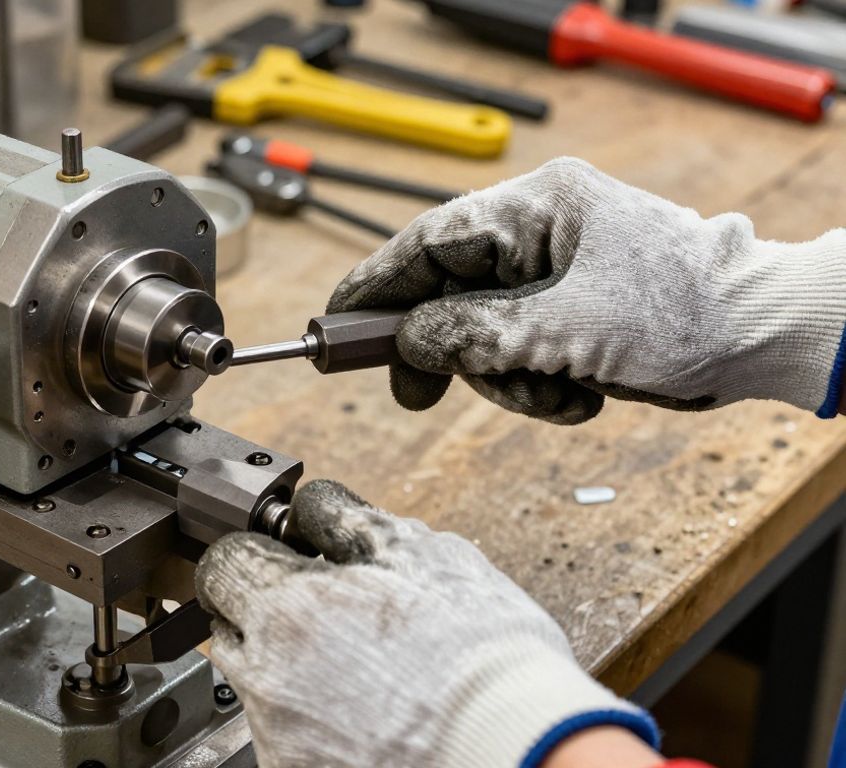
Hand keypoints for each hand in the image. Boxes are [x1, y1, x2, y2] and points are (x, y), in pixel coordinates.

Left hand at [195, 480, 656, 767]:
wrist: (516, 751)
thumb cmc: (480, 658)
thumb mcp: (422, 553)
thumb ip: (348, 519)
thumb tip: (314, 508)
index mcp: (287, 608)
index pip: (225, 558)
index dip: (262, 551)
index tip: (290, 557)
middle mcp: (266, 675)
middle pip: (228, 623)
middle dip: (264, 607)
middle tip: (322, 610)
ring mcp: (276, 732)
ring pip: (254, 680)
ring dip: (287, 663)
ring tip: (356, 667)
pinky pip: (280, 730)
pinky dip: (309, 717)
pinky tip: (362, 712)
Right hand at [328, 157, 845, 423]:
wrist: (764, 336)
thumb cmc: (686, 312)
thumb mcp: (563, 329)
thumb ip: (472, 333)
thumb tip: (408, 340)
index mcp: (536, 209)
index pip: (429, 241)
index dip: (375, 283)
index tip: (335, 321)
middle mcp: (539, 232)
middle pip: (448, 292)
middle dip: (443, 351)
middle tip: (415, 394)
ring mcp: (554, 273)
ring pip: (481, 332)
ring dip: (506, 379)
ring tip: (554, 396)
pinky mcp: (569, 311)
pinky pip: (519, 350)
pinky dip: (537, 383)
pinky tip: (579, 394)